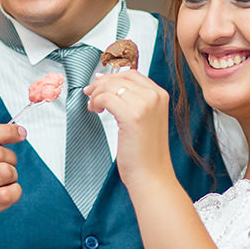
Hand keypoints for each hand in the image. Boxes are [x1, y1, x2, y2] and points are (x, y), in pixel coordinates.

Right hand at [0, 123, 25, 248]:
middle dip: (10, 157)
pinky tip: (6, 194)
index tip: (20, 133)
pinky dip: (14, 191)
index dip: (5, 131)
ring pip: (5, 172)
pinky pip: (9, 194)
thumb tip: (11, 132)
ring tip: (3, 182)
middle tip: (6, 166)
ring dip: (12, 175)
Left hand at [85, 70, 172, 191]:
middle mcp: (154, 96)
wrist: (152, 175)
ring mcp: (145, 104)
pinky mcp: (132, 115)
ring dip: (96, 94)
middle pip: (120, 78)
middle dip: (101, 84)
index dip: (112, 77)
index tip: (99, 83)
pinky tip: (96, 111)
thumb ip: (135, 101)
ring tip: (93, 106)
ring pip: (111, 86)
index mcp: (160, 95)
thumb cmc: (146, 153)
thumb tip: (112, 84)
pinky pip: (105, 98)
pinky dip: (96, 102)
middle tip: (89, 93)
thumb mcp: (146, 119)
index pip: (132, 74)